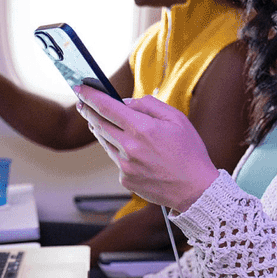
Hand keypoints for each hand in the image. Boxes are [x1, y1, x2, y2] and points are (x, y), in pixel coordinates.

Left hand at [74, 86, 219, 211]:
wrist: (196, 189)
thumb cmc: (189, 152)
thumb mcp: (177, 118)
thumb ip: (149, 105)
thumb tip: (126, 103)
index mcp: (142, 128)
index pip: (106, 107)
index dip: (90, 95)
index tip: (80, 88)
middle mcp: (129, 147)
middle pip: (98, 124)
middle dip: (89, 111)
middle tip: (83, 103)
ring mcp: (125, 165)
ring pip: (104, 141)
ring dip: (101, 129)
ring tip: (101, 121)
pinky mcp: (125, 179)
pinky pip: (116, 159)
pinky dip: (118, 150)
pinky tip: (130, 149)